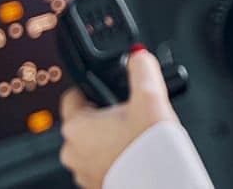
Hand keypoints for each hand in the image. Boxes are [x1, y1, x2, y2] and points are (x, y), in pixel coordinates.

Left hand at [59, 47, 177, 188]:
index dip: (93, 87)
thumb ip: (143, 68)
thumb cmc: (149, 148)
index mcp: (76, 126)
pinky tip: (137, 152)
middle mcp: (72, 151)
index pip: (73, 96)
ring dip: (111, 138)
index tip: (108, 88)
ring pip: (94, 144)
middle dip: (107, 115)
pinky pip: (102, 163)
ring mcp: (83, 172)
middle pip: (86, 122)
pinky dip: (117, 156)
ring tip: (137, 134)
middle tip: (132, 113)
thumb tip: (139, 55)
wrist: (160, 183)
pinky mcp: (96, 185)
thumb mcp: (150, 96)